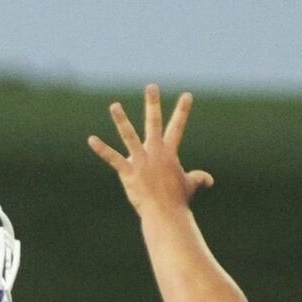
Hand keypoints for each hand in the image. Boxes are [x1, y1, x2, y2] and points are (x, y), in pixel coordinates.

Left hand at [88, 85, 214, 214]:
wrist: (166, 214)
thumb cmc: (178, 200)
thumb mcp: (190, 186)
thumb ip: (198, 178)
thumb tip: (209, 180)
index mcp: (169, 153)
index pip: (178, 127)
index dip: (183, 111)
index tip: (187, 95)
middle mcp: (155, 152)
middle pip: (154, 123)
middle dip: (153, 104)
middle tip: (151, 87)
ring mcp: (141, 161)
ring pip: (129, 136)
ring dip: (121, 120)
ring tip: (114, 105)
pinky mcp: (128, 172)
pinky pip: (113, 158)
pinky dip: (102, 149)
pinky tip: (92, 140)